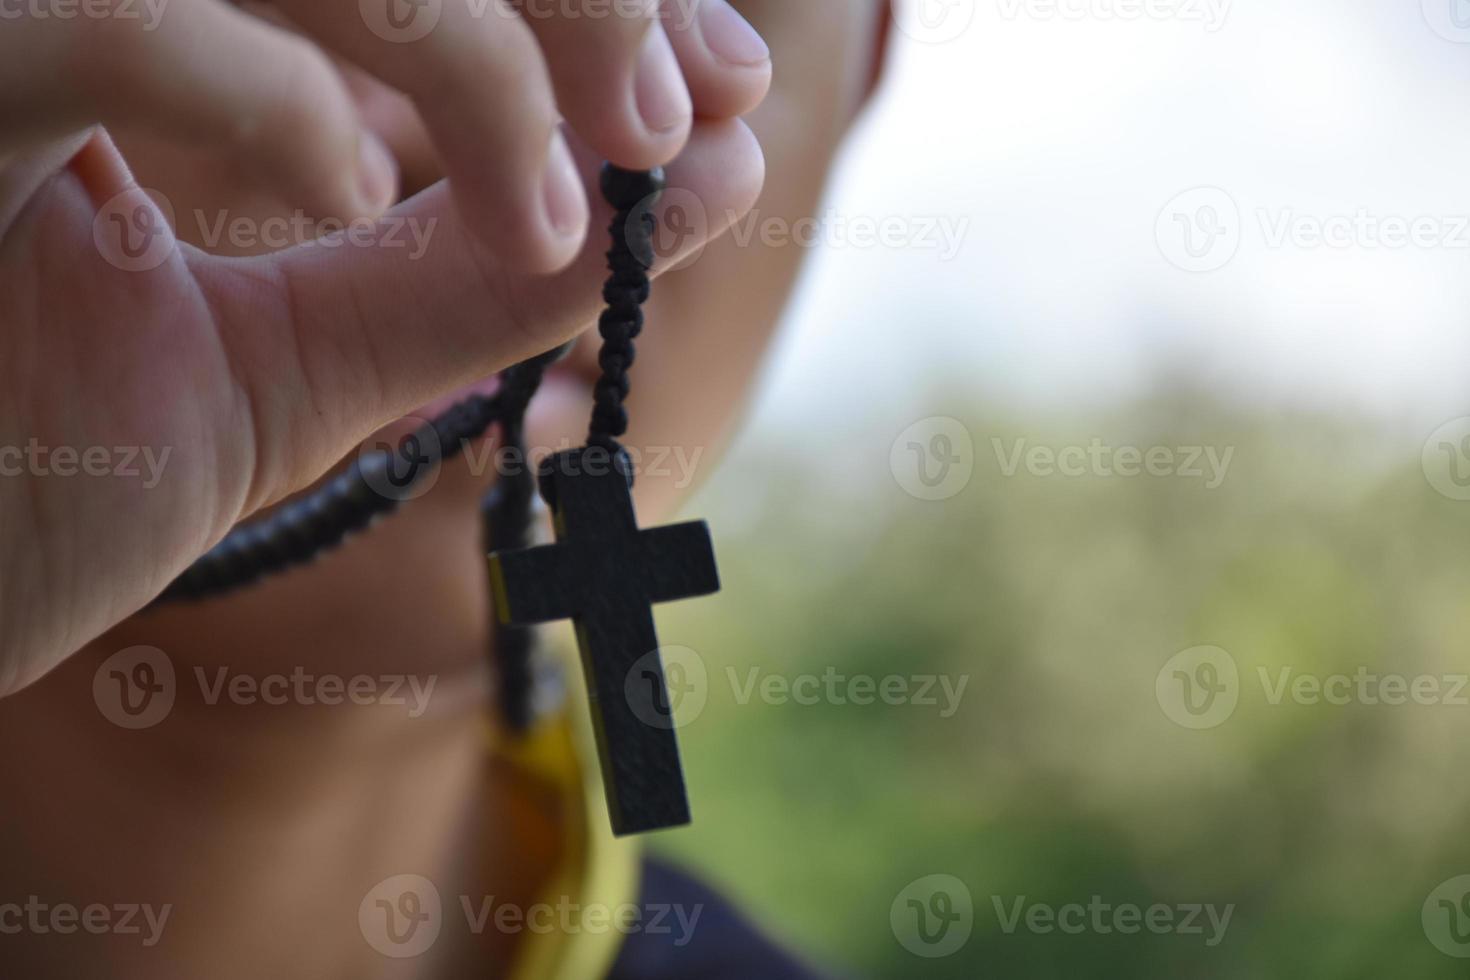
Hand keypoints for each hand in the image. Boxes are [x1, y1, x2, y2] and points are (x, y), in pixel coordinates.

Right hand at [0, 0, 770, 697]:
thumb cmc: (28, 472)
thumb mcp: (294, 361)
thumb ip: (480, 266)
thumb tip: (710, 166)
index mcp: (150, 15)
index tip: (711, 84)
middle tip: (677, 106)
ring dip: (466, 29)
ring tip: (558, 196)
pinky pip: (104, 17)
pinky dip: (267, 88)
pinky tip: (340, 188)